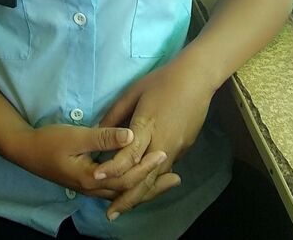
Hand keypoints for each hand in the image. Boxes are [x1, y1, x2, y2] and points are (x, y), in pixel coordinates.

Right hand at [11, 124, 168, 200]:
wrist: (27, 151)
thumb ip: (103, 137)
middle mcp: (94, 188)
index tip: (163, 154)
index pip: (126, 177)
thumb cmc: (50, 141)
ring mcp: (91, 187)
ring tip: (166, 182)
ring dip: (145, 187)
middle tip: (176, 177)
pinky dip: (131, 185)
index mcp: (93, 178)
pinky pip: (116, 189)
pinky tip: (138, 178)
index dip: (145, 166)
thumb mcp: (77, 136)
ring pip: (123, 193)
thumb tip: (131, 134)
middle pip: (129, 191)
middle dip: (152, 184)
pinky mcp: (89, 181)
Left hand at [95, 55, 215, 219]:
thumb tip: (99, 130)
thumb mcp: (134, 92)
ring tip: (124, 208)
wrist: (196, 79)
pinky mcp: (184, 149)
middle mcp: (163, 142)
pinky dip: (153, 182)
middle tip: (110, 214)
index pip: (128, 155)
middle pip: (144, 177)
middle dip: (127, 198)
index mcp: (147, 125)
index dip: (112, 169)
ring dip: (140, 195)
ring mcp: (176, 148)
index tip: (96, 178)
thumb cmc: (161, 81)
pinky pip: (166, 170)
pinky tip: (143, 190)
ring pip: (157, 179)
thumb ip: (116, 114)